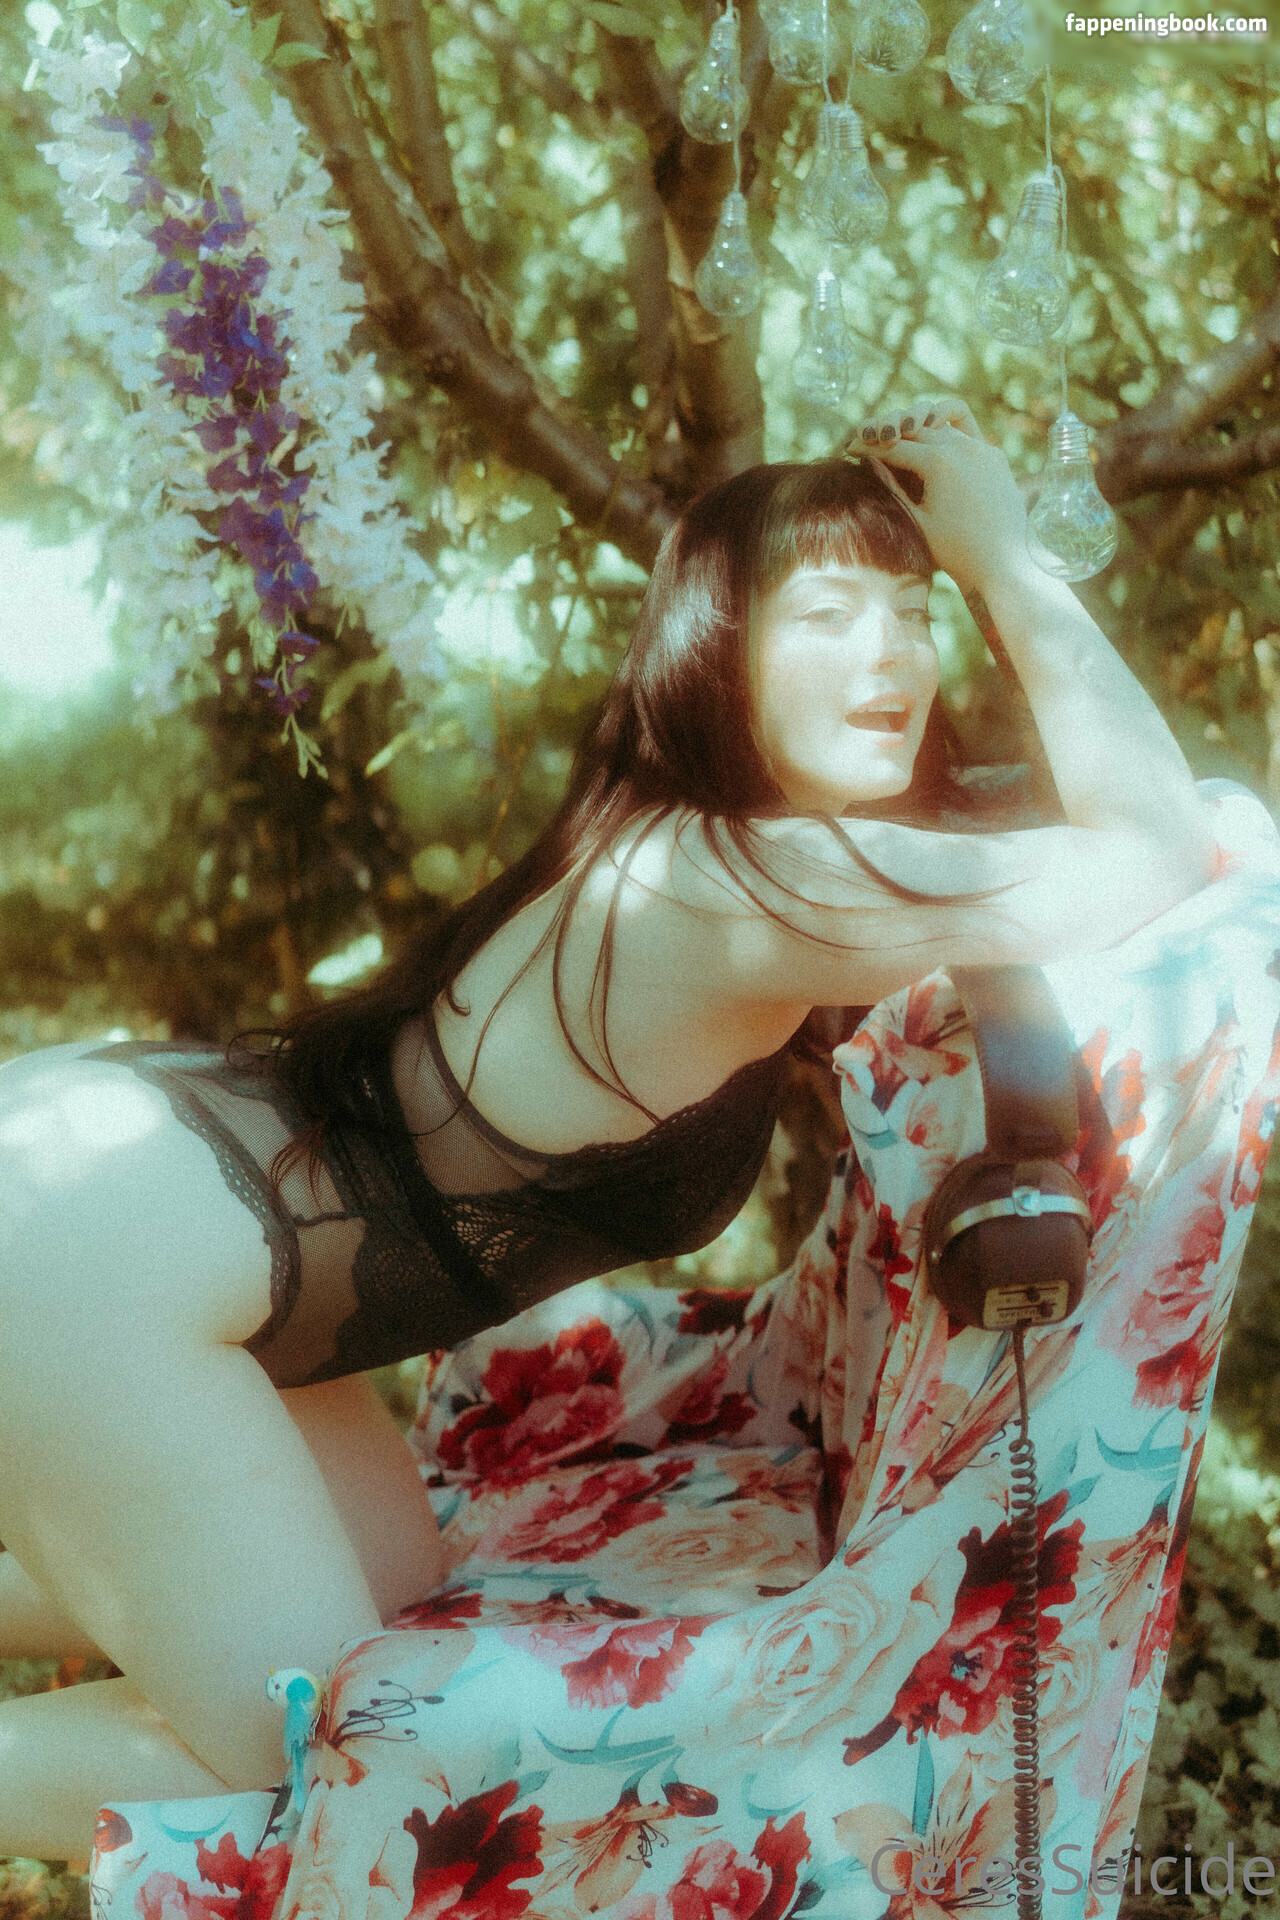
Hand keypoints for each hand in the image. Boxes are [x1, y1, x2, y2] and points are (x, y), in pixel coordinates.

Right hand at [846, 398, 1027, 595]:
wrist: (1002, 564)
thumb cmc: (956, 551)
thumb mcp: (916, 519)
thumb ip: (893, 486)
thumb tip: (871, 461)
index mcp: (940, 463)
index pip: (895, 447)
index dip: (868, 447)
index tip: (849, 449)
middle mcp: (964, 448)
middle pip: (916, 431)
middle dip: (890, 435)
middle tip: (867, 441)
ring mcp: (983, 450)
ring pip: (942, 429)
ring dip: (918, 434)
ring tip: (897, 443)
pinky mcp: (996, 457)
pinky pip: (967, 436)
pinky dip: (946, 438)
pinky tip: (933, 448)